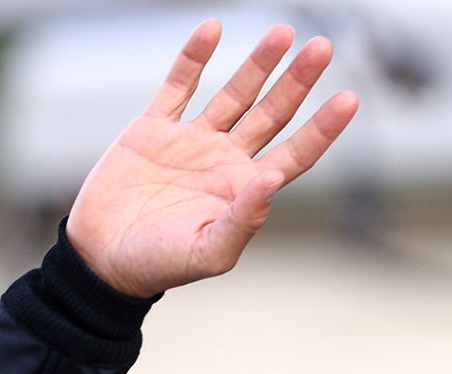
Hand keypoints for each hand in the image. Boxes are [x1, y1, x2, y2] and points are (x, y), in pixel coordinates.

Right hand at [65, 20, 357, 297]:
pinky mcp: (153, 129)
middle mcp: (226, 161)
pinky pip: (178, 86)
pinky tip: (212, 30)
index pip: (297, 153)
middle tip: (323, 47)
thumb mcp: (209, 252)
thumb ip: (245, 219)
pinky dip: (193, 58)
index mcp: (245, 191)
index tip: (349, 99)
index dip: (323, 128)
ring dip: (258, 64)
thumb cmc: (160, 266)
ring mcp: (192, 141)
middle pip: (273, 113)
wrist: (102, 259)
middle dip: (298, 82)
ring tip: (283, 33)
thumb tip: (273, 179)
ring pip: (234, 93)